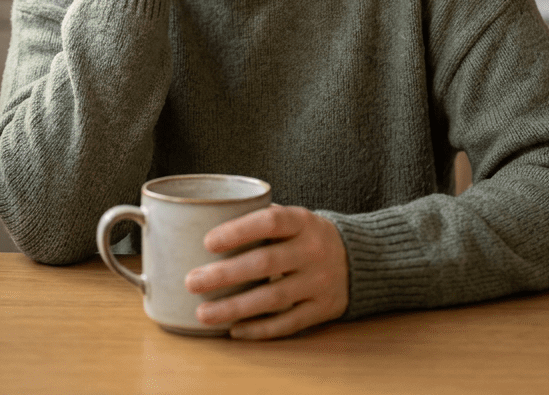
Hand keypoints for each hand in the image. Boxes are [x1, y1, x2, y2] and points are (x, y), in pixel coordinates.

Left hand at [184, 205, 348, 339]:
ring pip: (273, 298)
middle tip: (192, 281)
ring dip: (235, 308)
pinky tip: (234, 330)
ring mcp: (319, 282)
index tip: (208, 242)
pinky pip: (288, 323)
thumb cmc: (306, 235)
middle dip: (225, 274)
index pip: (270, 222)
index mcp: (302, 221)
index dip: (239, 231)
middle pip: (266, 263)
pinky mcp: (322, 309)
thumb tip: (207, 220)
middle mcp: (312, 250)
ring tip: (203, 313)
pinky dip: (259, 328)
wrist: (356, 258)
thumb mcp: (293, 218)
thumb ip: (260, 219)